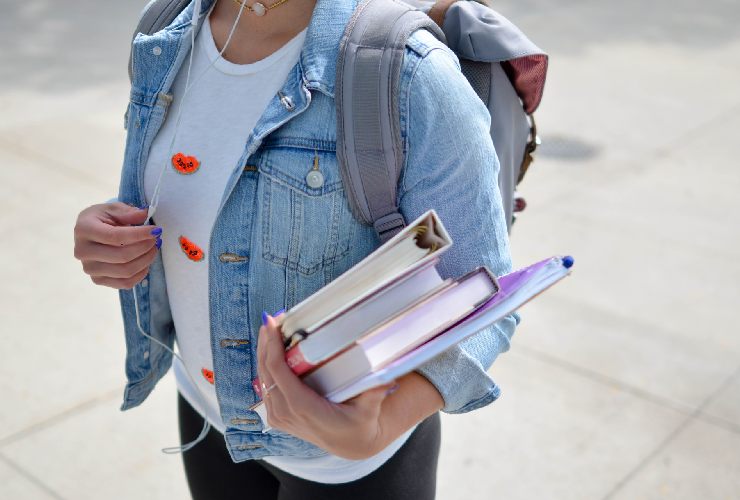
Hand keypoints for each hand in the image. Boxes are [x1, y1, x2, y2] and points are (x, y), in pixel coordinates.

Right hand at [73, 202, 160, 288]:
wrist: (90, 233)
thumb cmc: (102, 218)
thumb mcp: (113, 209)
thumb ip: (128, 212)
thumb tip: (144, 215)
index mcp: (84, 230)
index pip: (115, 236)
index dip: (139, 234)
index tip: (156, 230)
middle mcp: (83, 251)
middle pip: (122, 256)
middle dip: (145, 247)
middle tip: (156, 239)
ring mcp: (90, 269)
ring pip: (125, 271)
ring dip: (146, 260)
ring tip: (153, 248)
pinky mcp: (98, 280)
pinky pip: (125, 283)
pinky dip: (141, 273)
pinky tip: (146, 261)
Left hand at [257, 312, 396, 459]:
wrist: (351, 444)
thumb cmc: (359, 424)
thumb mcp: (369, 410)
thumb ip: (374, 393)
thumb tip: (386, 377)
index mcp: (303, 408)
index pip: (278, 372)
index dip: (272, 346)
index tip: (272, 324)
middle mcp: (286, 413)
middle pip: (266, 371)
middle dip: (266, 343)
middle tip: (271, 319)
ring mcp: (279, 416)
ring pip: (262, 378)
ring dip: (264, 352)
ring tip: (270, 328)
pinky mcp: (278, 416)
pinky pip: (266, 386)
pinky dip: (266, 366)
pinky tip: (271, 349)